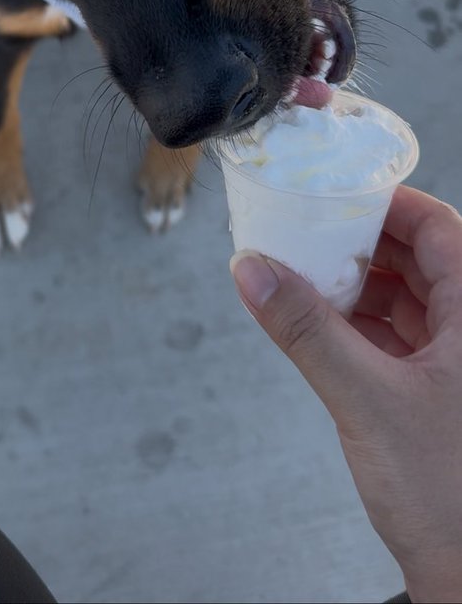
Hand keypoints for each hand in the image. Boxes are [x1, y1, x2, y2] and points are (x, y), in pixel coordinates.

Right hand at [231, 185, 461, 603]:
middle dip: (363, 245)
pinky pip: (400, 338)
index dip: (389, 204)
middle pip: (422, 259)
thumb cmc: (450, 500)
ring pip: (409, 299)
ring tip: (305, 276)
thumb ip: (307, 331)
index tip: (339, 194)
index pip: (441, 228)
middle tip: (310, 231)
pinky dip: (360, 326)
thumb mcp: (367, 400)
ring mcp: (459, 364)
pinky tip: (321, 325)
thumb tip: (254, 270)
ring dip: (358, 287)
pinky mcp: (440, 395)